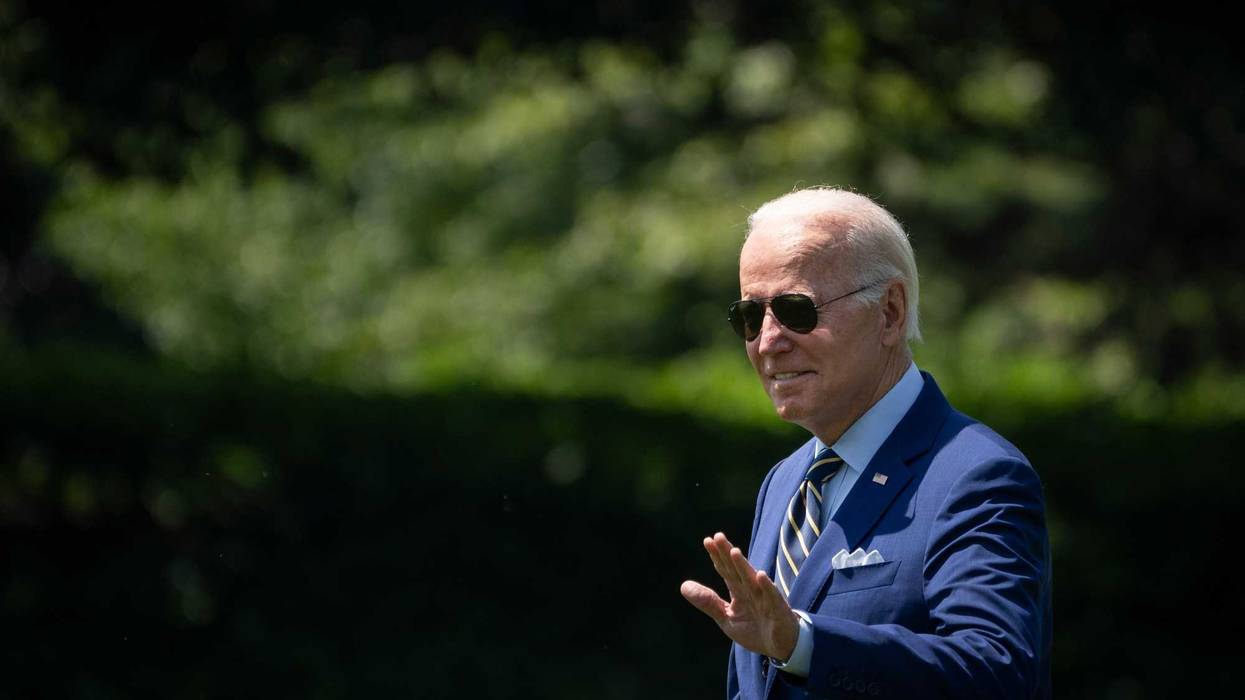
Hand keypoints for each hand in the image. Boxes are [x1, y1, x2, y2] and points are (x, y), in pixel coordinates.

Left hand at [680, 532, 799, 660]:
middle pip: (737, 570)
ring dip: (744, 566)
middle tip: (718, 536)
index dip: (717, 557)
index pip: (726, 570)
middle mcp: (751, 590)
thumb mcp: (726, 618)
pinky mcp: (778, 610)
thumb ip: (708, 602)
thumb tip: (683, 586)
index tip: (708, 541)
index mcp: (739, 591)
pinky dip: (767, 587)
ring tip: (734, 552)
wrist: (781, 648)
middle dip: (728, 554)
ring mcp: (765, 599)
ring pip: (752, 580)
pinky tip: (760, 575)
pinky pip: (772, 597)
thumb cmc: (754, 629)